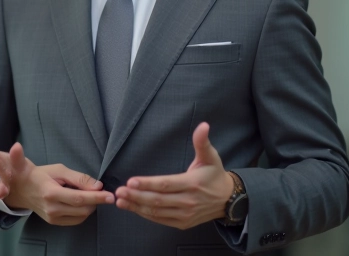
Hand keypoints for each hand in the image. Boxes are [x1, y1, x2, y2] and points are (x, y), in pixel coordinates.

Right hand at [0, 142, 114, 225]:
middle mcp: (51, 208)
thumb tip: (98, 185)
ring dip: (90, 206)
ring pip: (81, 216)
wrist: (21, 187)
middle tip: (102, 191)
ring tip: (89, 194)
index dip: (97, 197)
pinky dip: (83, 211)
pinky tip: (81, 202)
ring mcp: (52, 218)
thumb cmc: (41, 175)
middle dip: (96, 201)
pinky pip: (75, 220)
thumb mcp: (60, 169)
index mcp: (51, 193)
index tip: (110, 196)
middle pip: (82, 209)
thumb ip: (79, 178)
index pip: (79, 199)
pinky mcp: (53, 222)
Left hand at [114, 122, 234, 229]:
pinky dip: (145, 215)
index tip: (131, 181)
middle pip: (158, 200)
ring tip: (120, 201)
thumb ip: (202, 142)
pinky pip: (160, 220)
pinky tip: (133, 208)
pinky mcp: (182, 223)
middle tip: (120, 191)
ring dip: (137, 207)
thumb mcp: (211, 157)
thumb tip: (203, 125)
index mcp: (192, 183)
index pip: (166, 184)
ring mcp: (185, 214)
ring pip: (157, 212)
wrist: (229, 200)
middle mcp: (188, 201)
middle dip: (136, 196)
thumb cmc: (215, 176)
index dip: (148, 184)